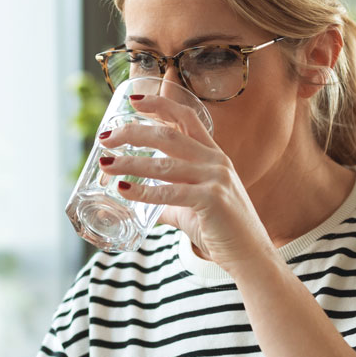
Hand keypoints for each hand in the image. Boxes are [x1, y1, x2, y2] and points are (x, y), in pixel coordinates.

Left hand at [97, 94, 275, 268]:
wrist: (249, 255)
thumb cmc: (221, 229)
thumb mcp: (192, 206)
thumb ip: (166, 199)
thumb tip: (137, 198)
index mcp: (213, 155)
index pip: (186, 117)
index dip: (160, 105)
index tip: (133, 101)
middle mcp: (216, 161)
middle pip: (169, 136)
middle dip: (133, 132)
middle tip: (106, 137)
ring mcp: (216, 179)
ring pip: (164, 164)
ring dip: (130, 162)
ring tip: (106, 163)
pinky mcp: (212, 200)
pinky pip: (171, 193)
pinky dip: (144, 191)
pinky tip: (124, 189)